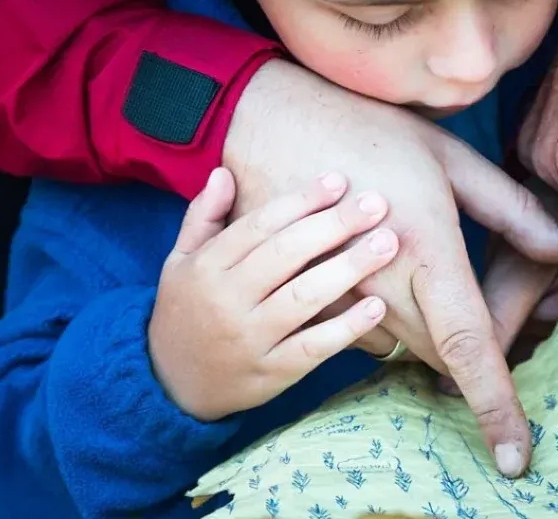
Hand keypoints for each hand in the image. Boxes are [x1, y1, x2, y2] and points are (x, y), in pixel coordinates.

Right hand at [149, 169, 397, 420]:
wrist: (170, 385)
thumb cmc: (187, 311)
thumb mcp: (180, 262)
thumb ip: (202, 217)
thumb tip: (224, 172)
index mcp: (208, 266)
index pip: (259, 225)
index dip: (300, 201)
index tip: (339, 180)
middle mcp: (227, 300)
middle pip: (286, 255)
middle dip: (334, 226)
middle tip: (377, 204)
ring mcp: (250, 338)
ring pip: (303, 298)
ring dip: (349, 269)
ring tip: (387, 244)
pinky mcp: (272, 372)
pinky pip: (313, 347)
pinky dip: (346, 328)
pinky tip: (377, 307)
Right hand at [223, 61, 557, 474]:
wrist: (271, 123)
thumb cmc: (368, 131)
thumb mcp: (450, 159)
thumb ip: (511, 210)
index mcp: (428, 251)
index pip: (470, 346)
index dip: (496, 405)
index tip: (515, 456)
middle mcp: (383, 287)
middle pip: (442, 356)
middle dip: (471, 350)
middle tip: (483, 297)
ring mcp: (339, 299)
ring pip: (405, 348)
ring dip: (427, 331)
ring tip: (423, 269)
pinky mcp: (310, 300)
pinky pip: (363, 335)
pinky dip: (388, 319)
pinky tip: (388, 270)